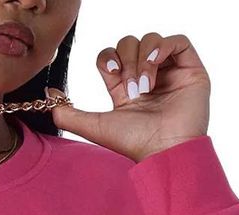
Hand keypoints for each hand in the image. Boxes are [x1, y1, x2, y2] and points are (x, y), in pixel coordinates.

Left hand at [45, 32, 210, 161]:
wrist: (163, 150)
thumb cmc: (134, 143)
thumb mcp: (94, 127)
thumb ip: (67, 114)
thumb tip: (48, 93)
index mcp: (125, 89)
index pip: (111, 57)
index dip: (108, 59)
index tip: (111, 74)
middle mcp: (147, 78)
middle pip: (129, 44)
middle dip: (126, 61)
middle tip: (131, 88)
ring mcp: (170, 73)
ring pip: (150, 40)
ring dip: (142, 59)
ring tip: (145, 85)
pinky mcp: (190, 70)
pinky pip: (176, 40)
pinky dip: (161, 48)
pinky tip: (155, 67)